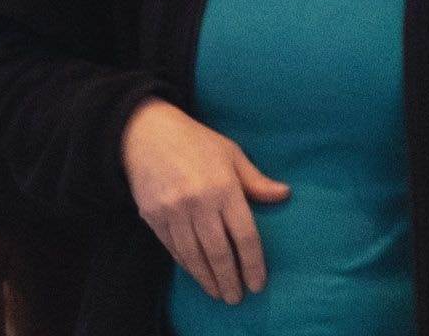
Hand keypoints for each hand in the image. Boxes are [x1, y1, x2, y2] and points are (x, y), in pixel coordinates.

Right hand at [122, 98, 288, 305]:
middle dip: (230, 280)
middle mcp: (198, 202)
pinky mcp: (152, 214)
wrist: (143, 131)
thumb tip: (285, 195)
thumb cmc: (194, 141)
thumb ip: (256, 180)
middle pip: (219, 253)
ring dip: (208, 279)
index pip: (245, 237)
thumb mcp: (230, 153)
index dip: (253, 265)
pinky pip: (173, 248)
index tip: (257, 284)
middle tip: (236, 297)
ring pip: (194, 256)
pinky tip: (196, 273)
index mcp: (224, 188)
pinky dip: (186, 265)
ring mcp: (173, 210)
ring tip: (218, 293)